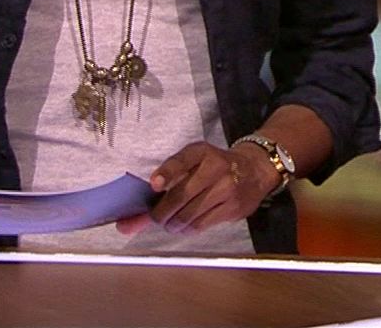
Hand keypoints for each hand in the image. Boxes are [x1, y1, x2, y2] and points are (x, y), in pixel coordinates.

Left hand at [115, 141, 276, 235]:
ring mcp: (227, 188)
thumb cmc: (212, 168)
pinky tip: (187, 224)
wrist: (255, 170)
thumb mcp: (193, 164)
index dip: (167, 172)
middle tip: (155, 218)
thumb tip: (125, 224)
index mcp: (201, 152)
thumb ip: (162, 186)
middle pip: (180, 196)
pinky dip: (188, 228)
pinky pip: (201, 225)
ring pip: (189, 215)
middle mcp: (215, 167)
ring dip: (173, 224)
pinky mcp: (234, 207)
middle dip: (160, 213)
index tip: (154, 184)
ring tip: (172, 222)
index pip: (182, 160)